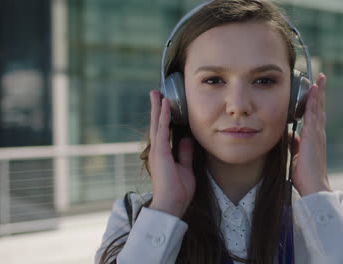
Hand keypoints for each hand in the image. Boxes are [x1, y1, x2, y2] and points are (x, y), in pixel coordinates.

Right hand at [148, 90, 195, 217]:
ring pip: (157, 124)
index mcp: (163, 154)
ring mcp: (158, 151)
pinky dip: (164, 117)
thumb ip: (184, 153)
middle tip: (155, 93)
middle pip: (157, 124)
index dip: (164, 117)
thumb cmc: (178, 190)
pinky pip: (162, 131)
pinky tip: (166, 105)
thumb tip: (187, 139)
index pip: (163, 131)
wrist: (171, 204)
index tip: (165, 104)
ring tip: (156, 94)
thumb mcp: (185, 168)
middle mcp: (158, 150)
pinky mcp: (160, 153)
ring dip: (158, 108)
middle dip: (157, 108)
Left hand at [289, 73, 331, 196]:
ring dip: (318, 93)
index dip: (315, 102)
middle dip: (320, 93)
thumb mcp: (297, 155)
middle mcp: (317, 134)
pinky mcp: (313, 136)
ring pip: (318, 109)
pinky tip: (314, 92)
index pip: (314, 115)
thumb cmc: (305, 175)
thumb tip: (290, 135)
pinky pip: (314, 115)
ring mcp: (317, 134)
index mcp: (313, 138)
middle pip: (319, 108)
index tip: (315, 90)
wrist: (313, 186)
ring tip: (320, 79)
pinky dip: (314, 102)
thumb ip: (295, 143)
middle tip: (321, 78)